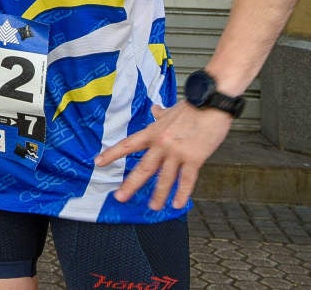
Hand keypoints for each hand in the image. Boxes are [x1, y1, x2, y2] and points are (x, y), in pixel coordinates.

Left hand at [93, 101, 232, 210]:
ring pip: (164, 178)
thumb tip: (154, 109)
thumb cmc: (193, 106)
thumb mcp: (171, 110)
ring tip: (153, 207)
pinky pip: (186, 180)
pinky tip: (178, 204)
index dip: (112, 154)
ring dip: (158, 195)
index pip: (128, 145)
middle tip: (119, 197)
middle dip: (130, 184)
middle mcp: (161, 144)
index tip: (98, 163)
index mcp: (153, 132)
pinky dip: (182, 193)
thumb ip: (161, 114)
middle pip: (143, 167)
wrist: (212, 103)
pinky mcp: (194, 159)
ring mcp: (177, 152)